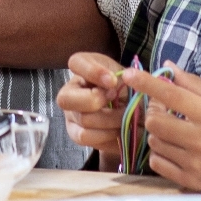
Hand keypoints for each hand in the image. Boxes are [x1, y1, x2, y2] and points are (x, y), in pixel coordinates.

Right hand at [58, 52, 132, 169]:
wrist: (134, 110)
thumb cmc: (127, 87)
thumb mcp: (126, 74)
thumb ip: (121, 75)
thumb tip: (113, 85)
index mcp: (81, 68)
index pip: (75, 63)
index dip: (92, 72)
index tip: (112, 80)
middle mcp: (69, 91)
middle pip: (66, 99)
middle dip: (95, 100)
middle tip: (114, 99)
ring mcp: (70, 114)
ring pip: (82, 120)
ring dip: (108, 120)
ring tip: (124, 117)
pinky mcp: (76, 134)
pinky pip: (86, 137)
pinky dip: (107, 135)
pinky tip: (118, 130)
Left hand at [123, 63, 200, 192]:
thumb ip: (195, 85)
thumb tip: (168, 67)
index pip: (170, 95)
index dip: (146, 82)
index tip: (128, 74)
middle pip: (155, 121)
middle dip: (155, 111)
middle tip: (165, 109)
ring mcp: (195, 164)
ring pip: (154, 142)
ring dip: (158, 133)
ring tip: (175, 130)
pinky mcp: (191, 182)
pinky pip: (158, 164)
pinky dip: (160, 153)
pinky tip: (174, 148)